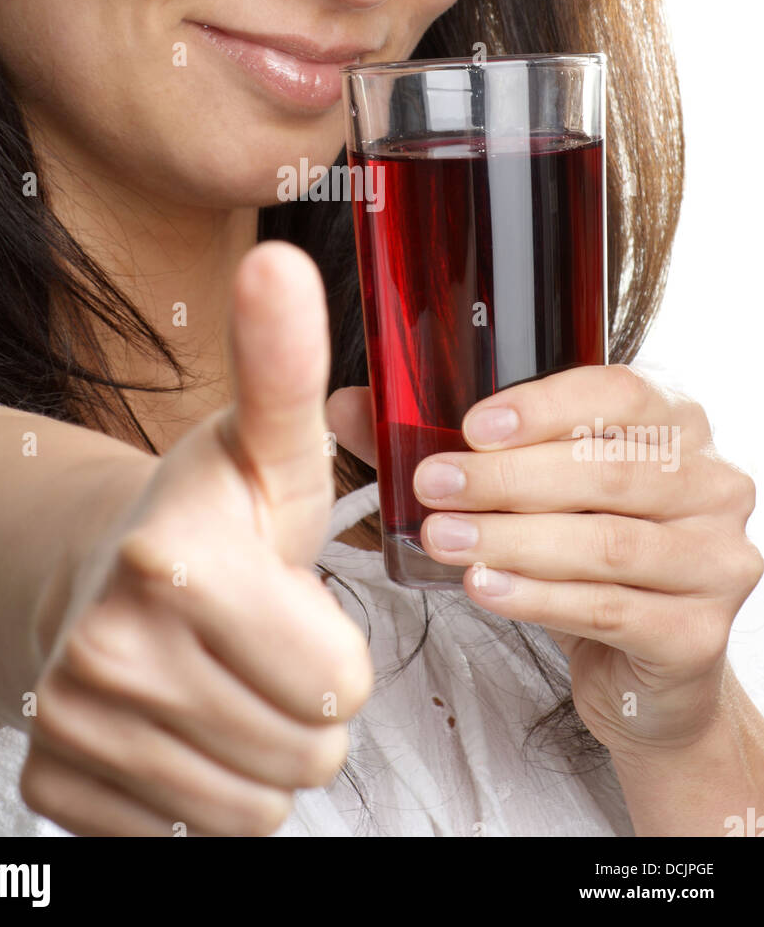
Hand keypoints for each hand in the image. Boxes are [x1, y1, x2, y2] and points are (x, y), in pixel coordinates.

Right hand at [21, 243, 372, 836]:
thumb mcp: (263, 443)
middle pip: (305, 757)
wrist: (89, 565)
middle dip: (304, 707)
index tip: (294, 601)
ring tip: (227, 676)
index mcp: (177, 561)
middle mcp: (114, 648)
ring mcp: (77, 723)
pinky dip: (191, 788)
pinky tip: (176, 717)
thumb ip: (287, 367)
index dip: (336, 648)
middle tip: (263, 641)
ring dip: (257, 750)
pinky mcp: (57, 779)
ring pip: (252, 808)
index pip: (339, 687)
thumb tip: (283, 260)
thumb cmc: (206, 512)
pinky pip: (178, 834)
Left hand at [328, 365, 762, 761]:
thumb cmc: (582, 558)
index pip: (620, 393)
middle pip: (606, 469)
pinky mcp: (698, 633)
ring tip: (442, 539)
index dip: (544, 406)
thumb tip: (348, 408)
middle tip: (433, 486)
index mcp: (676, 424)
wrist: (644, 671)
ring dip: (513, 539)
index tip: (472, 425)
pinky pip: (610, 607)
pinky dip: (537, 597)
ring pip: (606, 542)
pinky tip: (483, 589)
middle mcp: (711, 483)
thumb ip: (448, 445)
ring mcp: (715, 559)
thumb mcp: (528, 492)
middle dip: (507, 478)